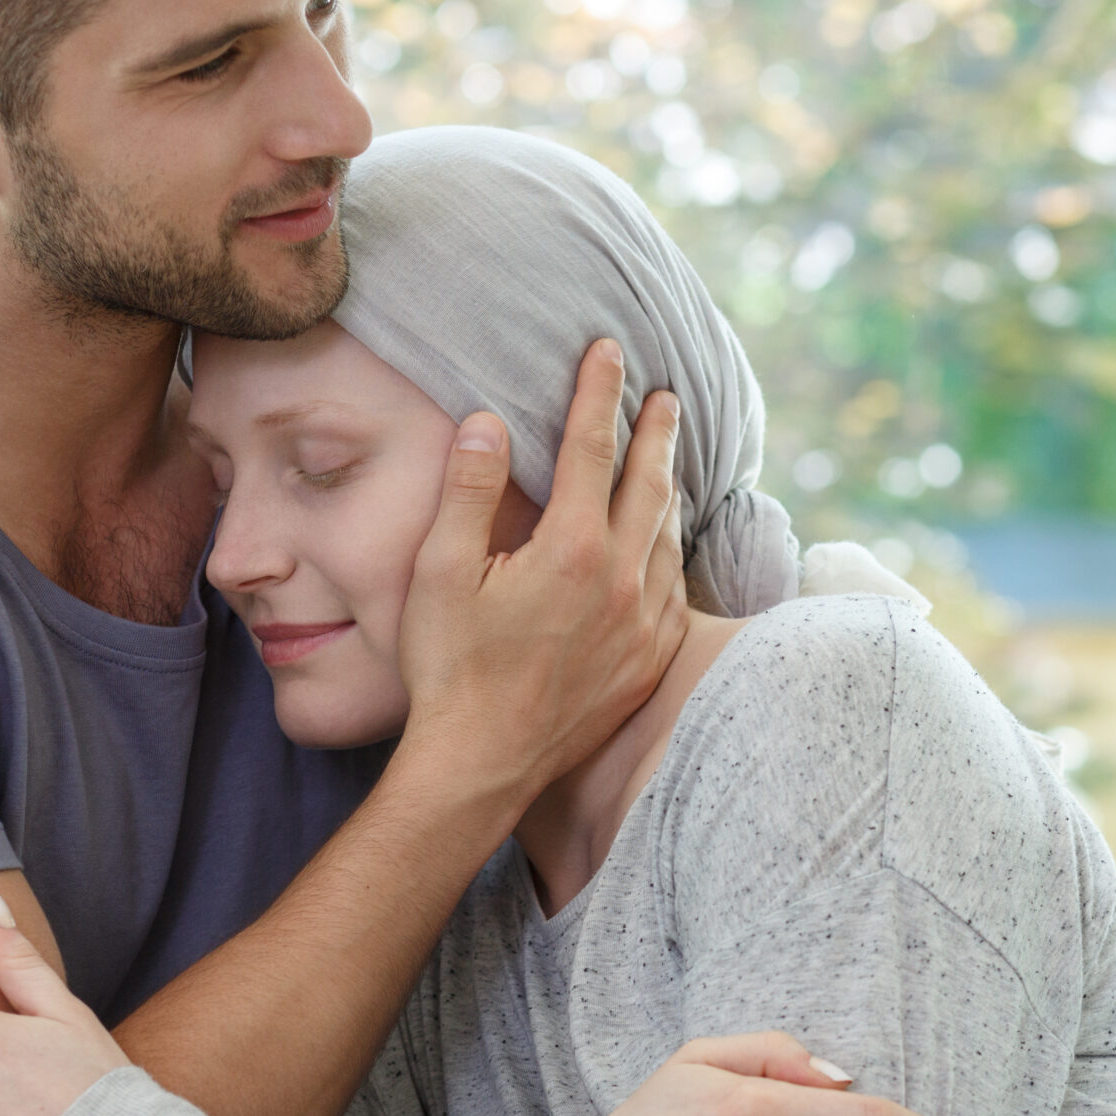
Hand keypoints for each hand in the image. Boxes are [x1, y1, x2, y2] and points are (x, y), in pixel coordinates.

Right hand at [396, 337, 686, 810]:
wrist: (482, 765)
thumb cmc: (451, 669)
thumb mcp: (440, 573)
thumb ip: (469, 491)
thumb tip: (488, 422)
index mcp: (572, 549)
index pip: (592, 447)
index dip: (599, 391)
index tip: (609, 349)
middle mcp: (622, 581)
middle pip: (649, 484)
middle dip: (655, 432)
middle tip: (664, 396)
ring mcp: (643, 626)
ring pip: (669, 537)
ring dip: (669, 489)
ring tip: (666, 462)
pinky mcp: (648, 663)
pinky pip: (675, 592)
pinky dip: (671, 554)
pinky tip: (663, 548)